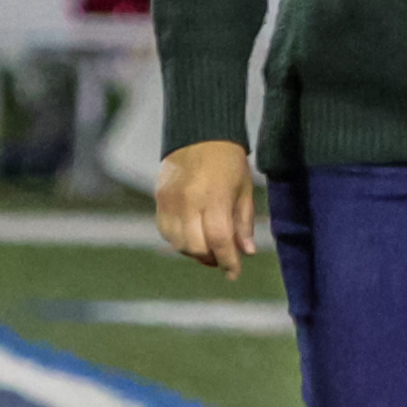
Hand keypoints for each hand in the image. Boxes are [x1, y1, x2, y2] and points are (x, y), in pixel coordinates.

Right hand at [156, 138, 257, 277]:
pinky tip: (192, 236)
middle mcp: (189, 201)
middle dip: (212, 258)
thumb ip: (244, 222)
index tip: (234, 273)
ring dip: (194, 252)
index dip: (228, 261)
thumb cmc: (228, 161)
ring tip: (209, 248)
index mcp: (214, 196)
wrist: (199, 133)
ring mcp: (170, 200)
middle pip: (196, 246)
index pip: (219, 240)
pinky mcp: (159, 198)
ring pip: (178, 243)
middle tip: (224, 259)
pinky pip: (165, 231)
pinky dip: (179, 240)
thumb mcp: (244, 189)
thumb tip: (247, 252)